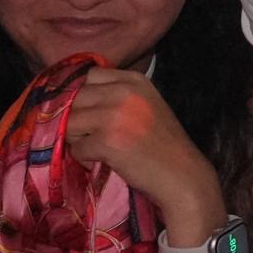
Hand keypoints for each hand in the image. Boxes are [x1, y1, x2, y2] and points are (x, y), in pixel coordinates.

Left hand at [63, 68, 227, 241]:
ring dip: (78, 138)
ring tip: (99, 148)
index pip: (89, 76)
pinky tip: (107, 161)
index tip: (93, 114)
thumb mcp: (145, 105)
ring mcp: (114, 115)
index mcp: (134, 80)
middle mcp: (123, 92)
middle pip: (75, 98)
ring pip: (69, 122)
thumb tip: (73, 98)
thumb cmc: (163, 144)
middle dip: (77, 118)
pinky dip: (86, 158)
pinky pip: (76, 148)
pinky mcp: (106, 141)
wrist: (183, 176)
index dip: (85, 97)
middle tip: (94, 136)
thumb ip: (116, 95)